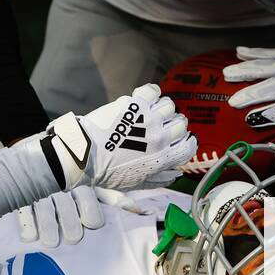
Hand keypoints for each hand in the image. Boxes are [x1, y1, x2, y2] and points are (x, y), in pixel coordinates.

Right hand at [17, 186, 147, 246]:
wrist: (34, 160)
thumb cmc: (71, 180)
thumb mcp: (92, 185)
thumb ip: (113, 198)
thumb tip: (141, 211)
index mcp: (80, 184)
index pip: (87, 199)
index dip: (90, 214)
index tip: (91, 224)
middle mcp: (61, 187)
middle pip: (67, 207)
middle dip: (69, 223)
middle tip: (72, 238)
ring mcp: (40, 192)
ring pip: (45, 210)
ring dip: (49, 227)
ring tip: (52, 242)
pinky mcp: (22, 198)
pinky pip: (24, 211)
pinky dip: (28, 224)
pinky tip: (31, 237)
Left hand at [35, 84, 196, 190]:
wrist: (85, 155)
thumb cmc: (108, 172)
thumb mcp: (136, 183)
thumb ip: (159, 179)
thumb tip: (175, 174)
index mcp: (162, 158)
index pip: (189, 147)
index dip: (188, 142)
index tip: (182, 139)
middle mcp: (159, 138)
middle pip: (181, 124)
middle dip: (174, 124)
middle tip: (161, 125)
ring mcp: (148, 119)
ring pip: (169, 106)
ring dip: (162, 108)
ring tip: (151, 112)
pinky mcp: (135, 105)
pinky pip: (153, 91)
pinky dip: (151, 92)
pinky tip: (145, 98)